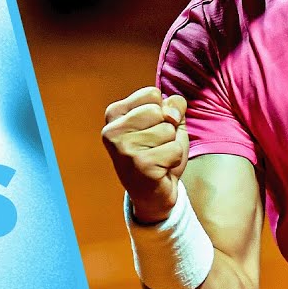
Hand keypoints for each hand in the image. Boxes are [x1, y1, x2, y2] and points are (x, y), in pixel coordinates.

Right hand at [101, 87, 188, 223]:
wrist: (153, 195)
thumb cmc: (159, 154)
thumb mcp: (168, 123)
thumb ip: (173, 107)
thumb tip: (172, 112)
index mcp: (114, 114)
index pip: (152, 94)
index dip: (163, 112)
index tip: (152, 130)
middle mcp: (112, 131)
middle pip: (159, 111)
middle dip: (167, 129)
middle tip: (156, 147)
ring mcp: (124, 148)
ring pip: (167, 130)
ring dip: (171, 146)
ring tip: (158, 158)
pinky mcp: (139, 165)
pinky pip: (174, 150)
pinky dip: (174, 160)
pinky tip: (161, 169)